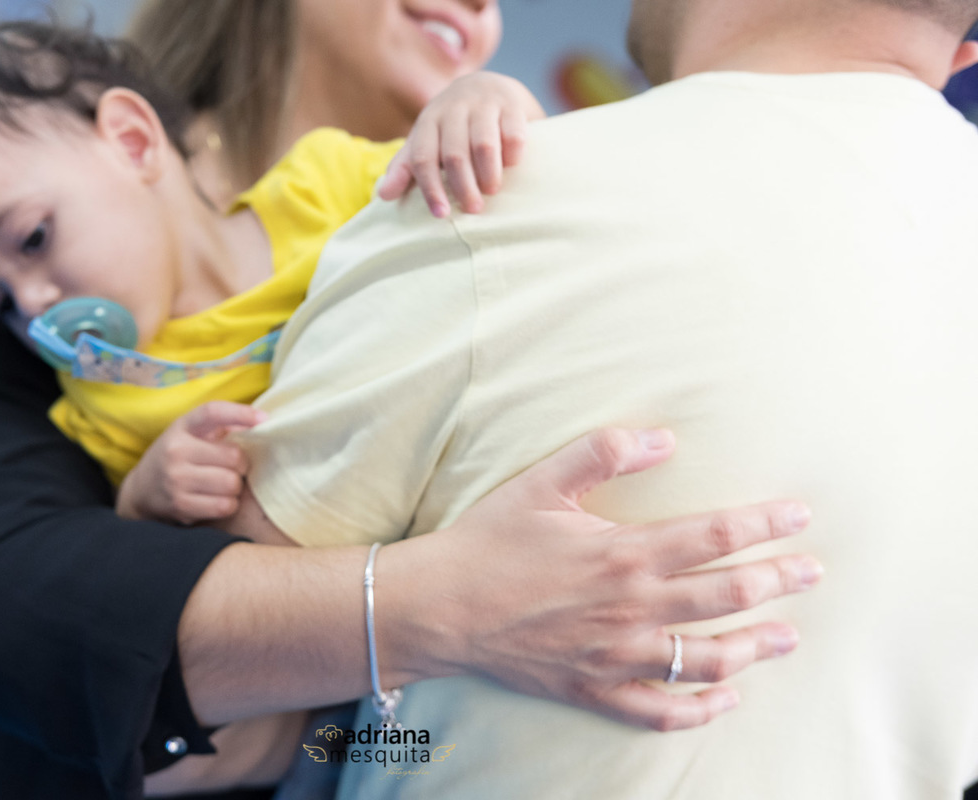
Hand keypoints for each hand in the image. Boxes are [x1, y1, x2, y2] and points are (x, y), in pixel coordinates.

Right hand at [117, 401, 264, 525]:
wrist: (142, 490)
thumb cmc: (178, 456)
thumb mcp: (191, 433)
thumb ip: (222, 425)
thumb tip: (261, 421)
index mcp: (182, 427)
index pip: (213, 412)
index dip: (241, 413)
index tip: (264, 419)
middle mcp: (176, 450)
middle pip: (234, 457)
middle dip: (241, 465)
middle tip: (233, 468)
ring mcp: (177, 479)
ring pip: (232, 484)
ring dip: (235, 487)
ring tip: (225, 484)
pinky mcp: (181, 505)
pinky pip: (224, 506)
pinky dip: (228, 505)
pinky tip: (218, 499)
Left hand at [376, 71, 545, 216]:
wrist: (486, 85)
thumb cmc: (451, 126)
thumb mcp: (426, 140)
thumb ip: (406, 167)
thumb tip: (382, 195)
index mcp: (429, 122)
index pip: (423, 158)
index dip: (430, 189)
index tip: (441, 215)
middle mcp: (453, 109)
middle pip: (454, 154)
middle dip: (463, 186)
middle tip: (473, 209)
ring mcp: (483, 104)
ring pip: (483, 144)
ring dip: (488, 173)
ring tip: (492, 191)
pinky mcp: (511, 103)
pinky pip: (513, 132)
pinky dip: (512, 154)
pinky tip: (512, 166)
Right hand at [383, 428, 819, 731]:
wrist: (439, 606)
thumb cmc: (489, 542)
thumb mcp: (542, 482)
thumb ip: (603, 453)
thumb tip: (663, 438)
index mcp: (624, 552)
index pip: (715, 535)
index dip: (763, 524)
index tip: (799, 517)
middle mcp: (632, 607)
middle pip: (726, 596)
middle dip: (778, 582)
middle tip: (812, 573)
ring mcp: (616, 655)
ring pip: (705, 657)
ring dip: (755, 647)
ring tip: (787, 637)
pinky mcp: (594, 687)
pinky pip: (659, 710)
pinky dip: (698, 709)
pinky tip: (725, 700)